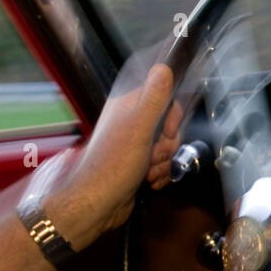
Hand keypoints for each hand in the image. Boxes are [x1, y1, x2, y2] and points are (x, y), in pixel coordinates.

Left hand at [47, 63, 181, 250]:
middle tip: (153, 155)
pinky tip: (150, 181)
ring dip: (163, 163)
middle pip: (168, 126)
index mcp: (128, 107)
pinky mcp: (137, 165)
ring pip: (166, 148)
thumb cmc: (114, 165)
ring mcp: (134, 146)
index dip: (172, 117)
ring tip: (148, 172)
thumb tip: (164, 67)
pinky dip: (159, 175)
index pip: (164, 99)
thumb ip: (154, 97)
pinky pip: (160, 165)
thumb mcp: (139, 127)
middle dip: (167, 145)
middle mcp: (130, 124)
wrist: (98, 203)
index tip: (169, 131)